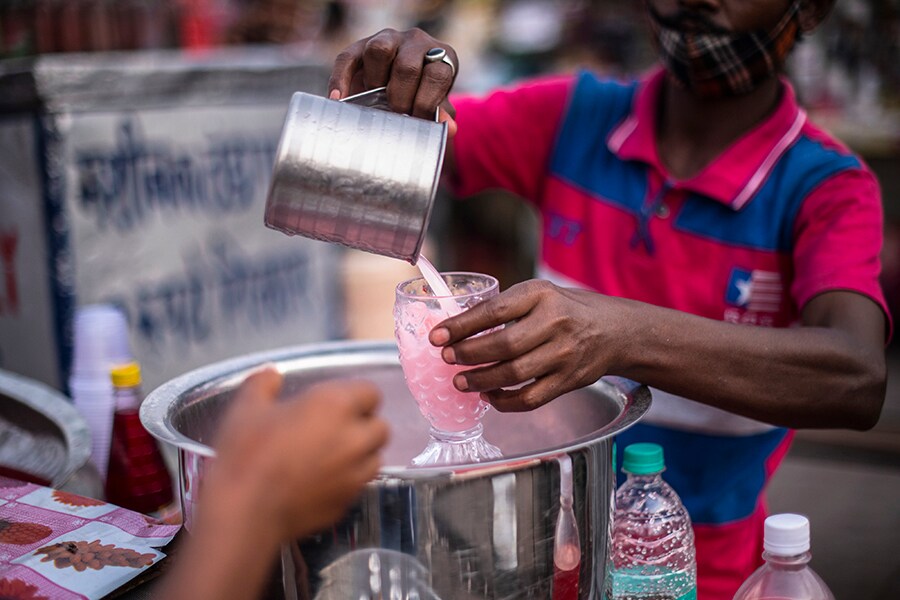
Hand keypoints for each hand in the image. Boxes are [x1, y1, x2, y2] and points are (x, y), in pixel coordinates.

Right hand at [207, 367, 389, 539]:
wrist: (244, 513)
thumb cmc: (246, 453)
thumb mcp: (246, 408)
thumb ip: (263, 383)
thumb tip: (271, 374)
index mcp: (335, 405)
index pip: (370, 392)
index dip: (356, 396)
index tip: (337, 402)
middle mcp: (354, 439)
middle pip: (380, 427)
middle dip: (364, 426)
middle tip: (336, 429)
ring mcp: (354, 474)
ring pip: (375, 459)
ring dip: (361, 455)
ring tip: (332, 457)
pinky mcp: (347, 503)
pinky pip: (358, 487)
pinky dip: (347, 482)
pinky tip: (322, 483)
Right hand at [328, 28, 458, 133]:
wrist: (403, 84)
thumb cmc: (424, 95)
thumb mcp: (437, 104)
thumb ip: (441, 114)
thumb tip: (448, 128)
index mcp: (441, 56)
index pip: (437, 74)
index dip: (427, 102)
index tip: (418, 121)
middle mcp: (416, 42)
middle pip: (407, 66)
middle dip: (401, 98)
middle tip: (397, 114)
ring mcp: (388, 39)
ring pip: (379, 50)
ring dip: (376, 82)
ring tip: (374, 103)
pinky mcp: (361, 45)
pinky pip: (347, 58)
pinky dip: (341, 79)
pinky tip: (338, 99)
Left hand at [429, 280, 630, 411]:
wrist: (615, 331)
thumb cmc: (566, 309)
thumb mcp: (539, 294)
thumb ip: (505, 307)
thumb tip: (456, 327)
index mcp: (541, 295)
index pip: (494, 310)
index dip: (461, 325)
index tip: (437, 336)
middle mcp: (555, 323)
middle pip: (503, 345)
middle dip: (468, 354)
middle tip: (448, 359)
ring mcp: (564, 355)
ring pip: (514, 374)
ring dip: (480, 381)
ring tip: (460, 381)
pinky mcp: (568, 381)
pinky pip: (530, 398)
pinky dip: (504, 401)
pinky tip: (488, 396)